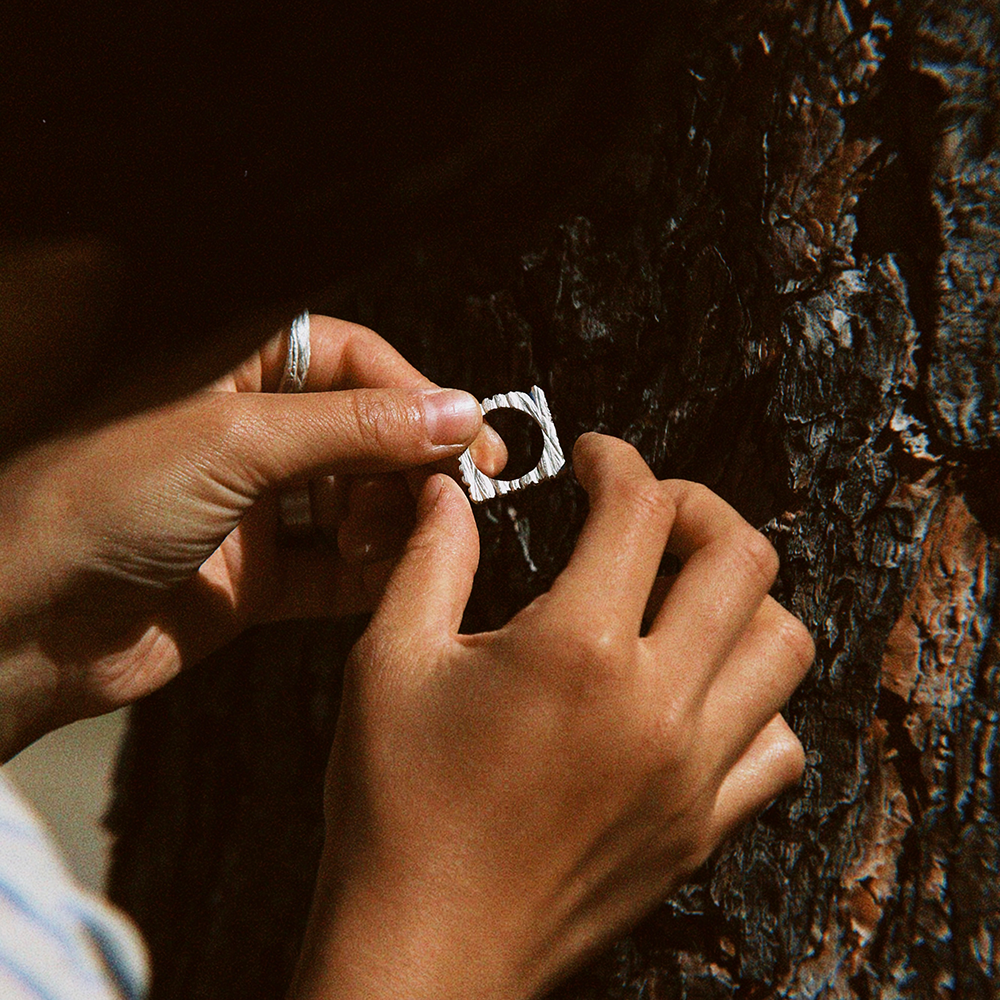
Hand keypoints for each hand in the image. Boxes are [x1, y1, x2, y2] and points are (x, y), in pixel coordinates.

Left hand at [0, 315, 502, 758]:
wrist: (14, 628)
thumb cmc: (88, 504)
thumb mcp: (234, 442)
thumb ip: (354, 429)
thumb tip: (455, 413)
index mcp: (230, 369)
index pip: (352, 361)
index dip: (414, 396)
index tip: (466, 434)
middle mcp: (245, 432)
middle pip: (364, 433)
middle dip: (412, 463)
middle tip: (455, 493)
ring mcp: (252, 506)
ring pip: (357, 502)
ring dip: (393, 521)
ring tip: (405, 540)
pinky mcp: (255, 576)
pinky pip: (336, 569)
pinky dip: (370, 574)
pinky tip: (393, 576)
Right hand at [290, 433, 813, 999]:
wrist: (425, 951)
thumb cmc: (396, 811)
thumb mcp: (390, 662)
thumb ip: (431, 558)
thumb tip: (448, 492)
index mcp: (577, 649)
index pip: (639, 508)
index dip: (617, 460)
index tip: (594, 461)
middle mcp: (655, 703)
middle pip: (743, 557)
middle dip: (696, 507)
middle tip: (648, 512)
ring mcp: (692, 772)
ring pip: (783, 645)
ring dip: (740, 598)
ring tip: (680, 596)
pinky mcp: (700, 827)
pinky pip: (777, 743)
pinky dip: (753, 700)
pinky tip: (695, 694)